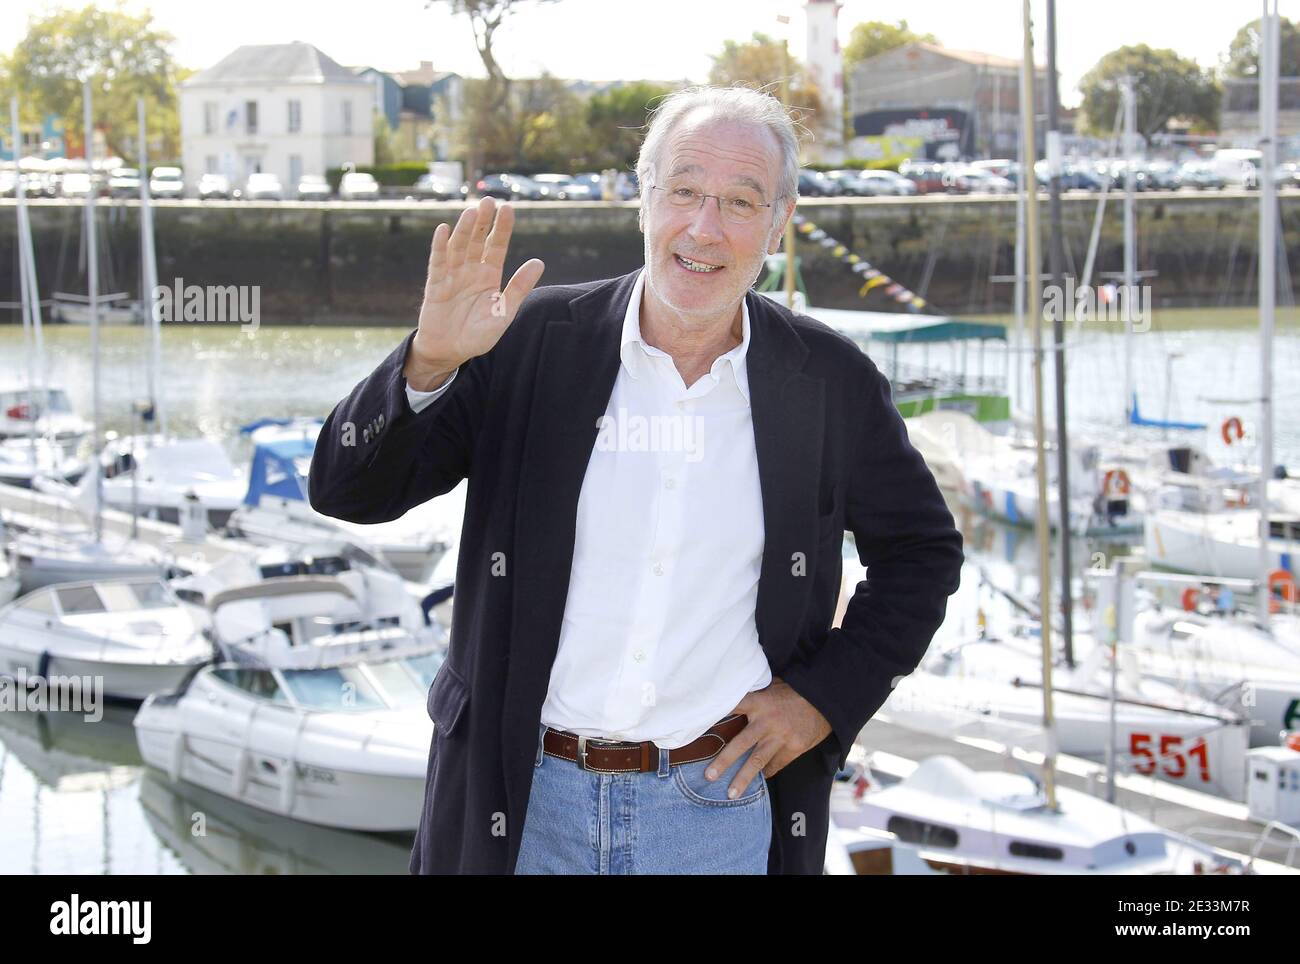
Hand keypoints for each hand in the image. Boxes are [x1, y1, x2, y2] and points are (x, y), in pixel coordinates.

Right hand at [405, 196, 544, 389]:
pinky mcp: (435, 285)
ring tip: (471, 212)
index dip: (502, 228)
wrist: (450, 352)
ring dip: (464, 230)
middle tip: (488, 201)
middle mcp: (471, 271)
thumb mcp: (504, 313)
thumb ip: (519, 288)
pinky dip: (439, 247)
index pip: (497, 246)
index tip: (508, 209)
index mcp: (489, 276)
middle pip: (477, 241)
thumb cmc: (478, 335)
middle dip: (483, 221)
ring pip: (459, 247)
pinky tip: (443, 230)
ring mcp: (452, 276)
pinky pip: (437, 263)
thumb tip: (539, 262)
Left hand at [705, 676, 832, 798]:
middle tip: (709, 776)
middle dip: (723, 761)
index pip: (732, 707)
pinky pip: (775, 765)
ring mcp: (781, 736)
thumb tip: (728, 693)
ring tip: (731, 794)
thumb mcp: (772, 685)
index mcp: (759, 701)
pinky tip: (759, 779)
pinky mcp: (794, 748)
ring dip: (743, 779)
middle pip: (740, 744)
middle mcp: (767, 721)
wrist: (825, 701)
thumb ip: (754, 694)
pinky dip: (766, 772)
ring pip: (757, 761)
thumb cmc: (794, 691)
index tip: (696, 726)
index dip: (715, 715)